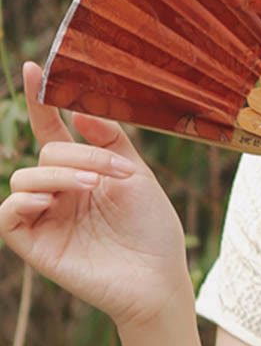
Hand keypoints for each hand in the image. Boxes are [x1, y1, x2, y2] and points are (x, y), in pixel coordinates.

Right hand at [0, 63, 192, 329]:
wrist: (160, 277)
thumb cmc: (154, 229)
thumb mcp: (139, 175)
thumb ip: (110, 140)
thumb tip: (78, 109)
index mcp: (84, 172)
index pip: (53, 132)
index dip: (40, 101)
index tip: (34, 68)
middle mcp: (61, 192)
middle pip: (47, 152)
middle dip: (80, 155)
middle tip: (114, 174)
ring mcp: (46, 218)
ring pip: (25, 177)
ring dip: (59, 174)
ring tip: (92, 188)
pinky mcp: (36, 245)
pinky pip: (9, 215)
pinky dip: (23, 200)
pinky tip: (49, 200)